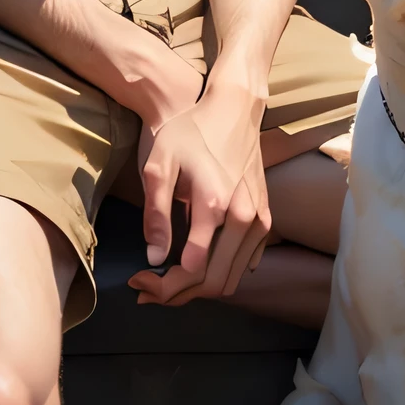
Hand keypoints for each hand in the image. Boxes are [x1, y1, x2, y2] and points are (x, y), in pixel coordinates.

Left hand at [128, 86, 269, 306]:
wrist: (233, 109)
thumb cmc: (191, 132)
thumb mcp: (160, 164)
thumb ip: (156, 213)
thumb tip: (154, 258)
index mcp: (215, 205)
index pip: (192, 271)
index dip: (162, 286)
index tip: (140, 283)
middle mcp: (244, 218)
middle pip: (214, 283)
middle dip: (180, 294)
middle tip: (148, 289)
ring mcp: (259, 220)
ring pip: (232, 279)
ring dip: (200, 288)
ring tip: (167, 280)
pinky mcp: (265, 219)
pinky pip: (244, 264)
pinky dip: (220, 272)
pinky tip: (195, 263)